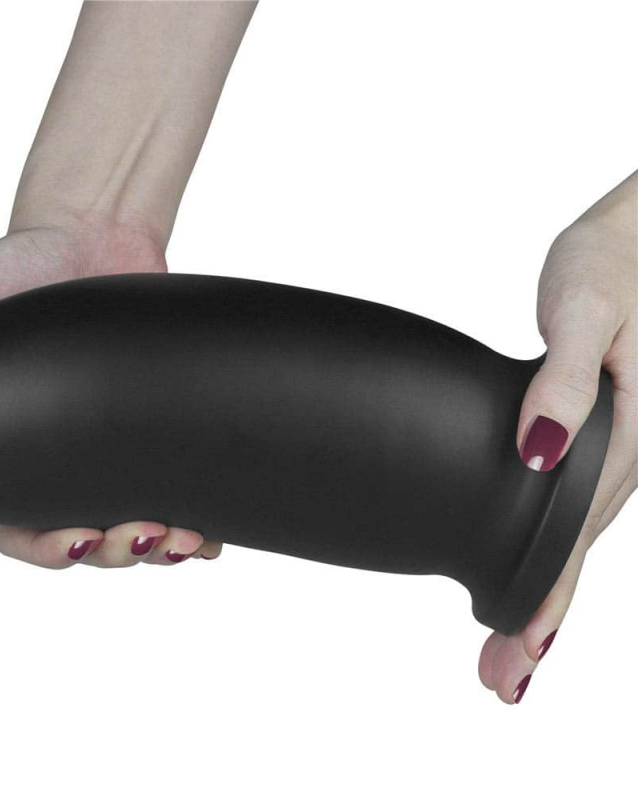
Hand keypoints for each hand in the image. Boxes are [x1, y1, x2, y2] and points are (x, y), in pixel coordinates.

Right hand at [0, 220, 222, 567]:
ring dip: (162, 550)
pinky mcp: (159, 433)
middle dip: (116, 555)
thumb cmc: (7, 274)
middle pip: (87, 542)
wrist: (91, 236)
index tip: (78, 542)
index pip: (18, 530)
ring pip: (138, 529)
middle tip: (144, 534)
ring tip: (185, 539)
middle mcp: (63, 464)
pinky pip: (182, 491)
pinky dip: (200, 525)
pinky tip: (213, 532)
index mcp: (8, 456)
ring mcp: (114, 452)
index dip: (46, 552)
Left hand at [478, 173, 636, 703]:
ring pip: (576, 537)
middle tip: (500, 680)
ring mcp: (615, 447)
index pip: (576, 536)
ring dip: (543, 596)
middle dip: (539, 620)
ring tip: (512, 650)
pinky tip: (531, 572)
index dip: (544, 601)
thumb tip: (537, 448)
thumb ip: (559, 384)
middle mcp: (625, 453)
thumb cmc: (608, 267)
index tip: (517, 659)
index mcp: (627, 434)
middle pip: (576, 552)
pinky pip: (575, 504)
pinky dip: (552, 549)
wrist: (631, 239)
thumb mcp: (581, 314)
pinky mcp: (596, 431)